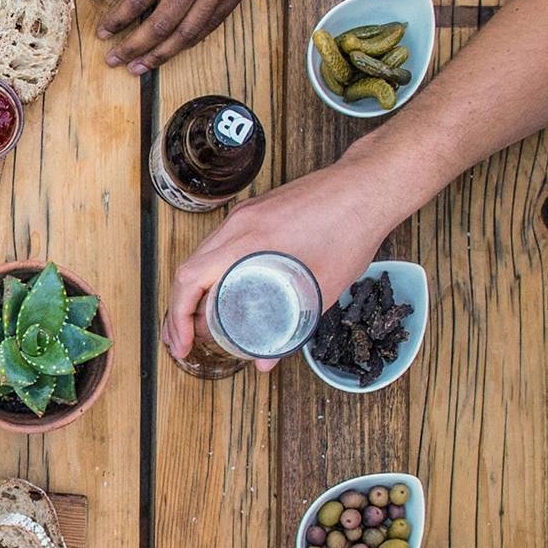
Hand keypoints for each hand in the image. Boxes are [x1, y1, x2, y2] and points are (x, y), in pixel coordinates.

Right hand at [161, 159, 400, 369]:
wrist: (368, 186)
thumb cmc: (351, 230)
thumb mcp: (322, 289)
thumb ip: (290, 329)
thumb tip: (265, 361)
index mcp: (248, 242)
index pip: (191, 278)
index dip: (178, 315)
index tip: (182, 342)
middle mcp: (238, 225)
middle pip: (187, 269)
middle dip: (179, 310)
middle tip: (183, 341)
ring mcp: (243, 215)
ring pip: (200, 256)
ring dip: (192, 291)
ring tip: (196, 322)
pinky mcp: (253, 211)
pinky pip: (218, 244)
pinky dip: (209, 272)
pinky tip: (218, 289)